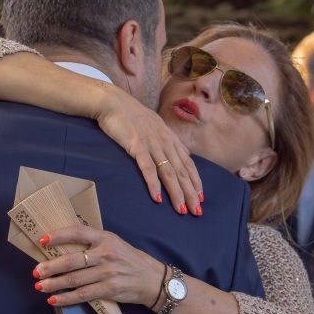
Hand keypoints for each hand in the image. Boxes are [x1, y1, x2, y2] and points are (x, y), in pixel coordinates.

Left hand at [34, 225, 164, 308]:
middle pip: (72, 260)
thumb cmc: (129, 260)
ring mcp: (108, 272)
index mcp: (105, 238)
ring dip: (54, 283)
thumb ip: (93, 244)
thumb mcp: (114, 244)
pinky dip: (66, 299)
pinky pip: (83, 295)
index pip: (78, 232)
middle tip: (36, 271)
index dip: (58, 235)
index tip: (42, 240)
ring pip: (74, 279)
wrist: (152, 279)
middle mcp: (106, 253)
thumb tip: (62, 249)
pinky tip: (54, 300)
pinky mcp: (110, 289)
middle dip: (50, 267)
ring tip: (40, 286)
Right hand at [93, 87, 202, 215]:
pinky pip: (147, 168)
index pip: (187, 163)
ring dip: (176, 192)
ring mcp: (152, 144)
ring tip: (182, 209)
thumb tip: (181, 153)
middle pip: (181, 171)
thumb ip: (167, 140)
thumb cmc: (131, 115)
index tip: (201, 197)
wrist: (112, 102)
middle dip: (191, 193)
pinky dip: (153, 184)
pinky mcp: (137, 146)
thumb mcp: (155, 125)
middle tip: (197, 212)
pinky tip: (157, 198)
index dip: (195, 181)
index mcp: (169, 138)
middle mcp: (165, 142)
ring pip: (168, 172)